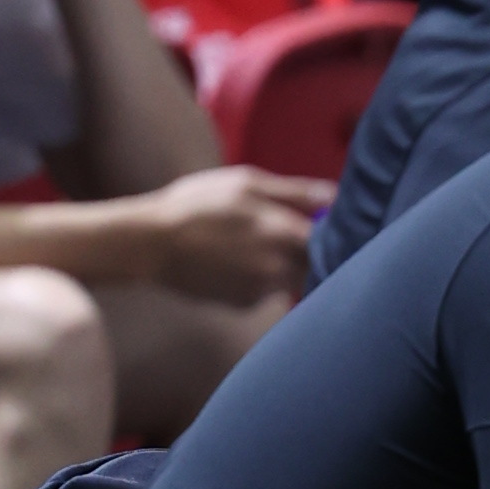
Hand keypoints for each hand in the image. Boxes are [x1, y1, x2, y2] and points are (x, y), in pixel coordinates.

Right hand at [124, 162, 326, 301]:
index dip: (338, 234)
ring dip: (287, 266)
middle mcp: (280, 268)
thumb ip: (295, 192)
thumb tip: (335, 196)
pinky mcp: (246, 305)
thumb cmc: (198, 204)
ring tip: (254, 245)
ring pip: (293, 280)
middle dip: (312, 252)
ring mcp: (263, 291)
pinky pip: (269, 292)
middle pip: (317, 265)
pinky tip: (237, 263)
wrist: (151, 244)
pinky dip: (263, 280)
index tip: (332, 224)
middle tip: (290, 233)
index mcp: (285, 233)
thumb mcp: (245, 183)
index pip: (336, 242)